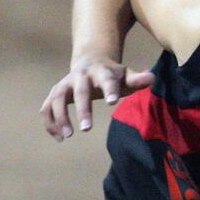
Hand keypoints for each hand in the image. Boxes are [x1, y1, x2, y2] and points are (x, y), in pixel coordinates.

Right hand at [39, 58, 154, 141]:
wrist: (90, 61)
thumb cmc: (112, 75)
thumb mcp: (125, 75)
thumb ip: (137, 79)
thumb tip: (152, 78)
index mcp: (100, 72)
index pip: (106, 80)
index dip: (109, 89)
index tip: (113, 102)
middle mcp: (79, 76)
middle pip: (79, 92)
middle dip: (82, 109)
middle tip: (87, 129)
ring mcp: (64, 84)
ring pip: (56, 99)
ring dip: (60, 117)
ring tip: (68, 137)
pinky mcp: (55, 93)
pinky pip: (47, 108)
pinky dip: (50, 123)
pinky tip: (59, 138)